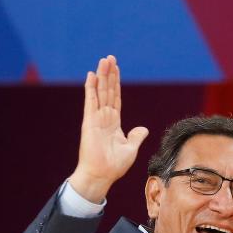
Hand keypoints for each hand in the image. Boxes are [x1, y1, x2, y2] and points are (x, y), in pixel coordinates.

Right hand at [67, 55, 148, 202]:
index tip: (116, 69)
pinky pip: (90, 101)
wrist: (101, 175)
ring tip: (104, 60)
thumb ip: (136, 136)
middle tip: (110, 57)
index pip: (115, 98)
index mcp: (113, 122)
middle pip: (107, 90)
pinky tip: (91, 75)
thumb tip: (143, 129)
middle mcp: (104, 117)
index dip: (116, 83)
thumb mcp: (130, 148)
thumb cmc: (114, 165)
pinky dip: (91, 88)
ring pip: (100, 92)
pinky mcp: (89, 122)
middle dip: (109, 74)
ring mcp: (96, 118)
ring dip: (102, 75)